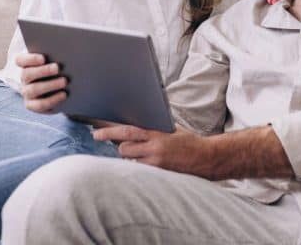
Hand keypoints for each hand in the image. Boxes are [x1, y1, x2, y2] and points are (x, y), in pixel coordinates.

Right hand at [16, 52, 67, 112]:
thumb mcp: (56, 60)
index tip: (43, 58)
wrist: (61, 89)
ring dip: (49, 85)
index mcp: (26, 65)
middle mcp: (24, 79)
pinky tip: (64, 95)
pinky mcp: (33, 105)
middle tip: (57, 68)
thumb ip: (57, 56)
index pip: (20, 60)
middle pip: (27, 74)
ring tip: (64, 81)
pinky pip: (40, 104)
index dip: (30, 59)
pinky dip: (52, 100)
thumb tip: (69, 51)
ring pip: (33, 90)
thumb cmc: (59, 69)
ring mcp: (27, 92)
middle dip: (43, 71)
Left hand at [93, 124, 211, 175]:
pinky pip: (139, 169)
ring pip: (130, 160)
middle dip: (122, 146)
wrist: (204, 157)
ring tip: (141, 153)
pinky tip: (145, 162)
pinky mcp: (158, 174)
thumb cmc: (187, 141)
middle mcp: (155, 148)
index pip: (128, 131)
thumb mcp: (170, 128)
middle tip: (124, 144)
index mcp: (157, 133)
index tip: (96, 132)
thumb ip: (152, 128)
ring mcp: (156, 163)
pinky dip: (139, 165)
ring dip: (131, 156)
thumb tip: (131, 126)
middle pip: (124, 149)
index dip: (110, 132)